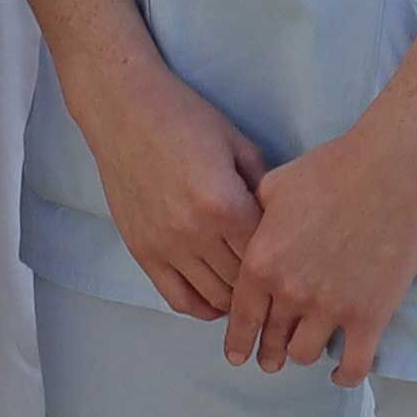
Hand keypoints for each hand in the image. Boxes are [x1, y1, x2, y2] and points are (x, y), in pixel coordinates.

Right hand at [70, 54, 268, 320]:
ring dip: (236, 299)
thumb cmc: (185, 118)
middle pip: (244, 281)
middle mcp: (196, 232)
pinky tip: (216, 300)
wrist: (124, 110)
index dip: (284, 258)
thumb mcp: (238, 145)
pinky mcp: (142, 251)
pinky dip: (201, 306)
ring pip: (214, 297)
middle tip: (277, 280)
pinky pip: (177, 297)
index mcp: (226, 204)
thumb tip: (281, 224)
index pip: (268, 253)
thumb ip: (264, 188)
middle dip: (265, 284)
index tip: (293, 258)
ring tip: (250, 291)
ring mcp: (166, 246)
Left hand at [221, 116, 416, 382]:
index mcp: (261, 263)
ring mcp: (330, 307)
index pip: (240, 318)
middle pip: (272, 340)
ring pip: (305, 354)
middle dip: (269, 353)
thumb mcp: (273, 187)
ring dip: (303, 354)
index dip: (238, 342)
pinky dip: (345, 374)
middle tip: (271, 359)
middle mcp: (290, 292)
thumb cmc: (330, 170)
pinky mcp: (370, 316)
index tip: (237, 356)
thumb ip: (251, 216)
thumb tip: (243, 228)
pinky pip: (354, 365)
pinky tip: (341, 372)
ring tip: (305, 351)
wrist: (389, 170)